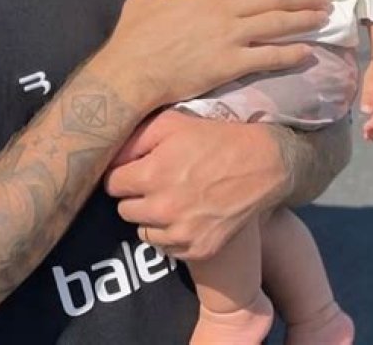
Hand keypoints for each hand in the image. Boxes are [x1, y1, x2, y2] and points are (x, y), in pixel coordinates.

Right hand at [94, 0, 328, 112]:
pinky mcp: (231, 64)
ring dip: (304, 20)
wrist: (132, 72)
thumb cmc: (135, 36)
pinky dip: (291, 54)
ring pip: (277, 24)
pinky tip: (307, 53)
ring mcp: (229, 36)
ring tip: (323, 18)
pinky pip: (269, 57)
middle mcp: (222, 8)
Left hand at [105, 110, 287, 260]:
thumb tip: (111, 156)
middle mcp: (163, 208)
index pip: (111, 184)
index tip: (133, 169)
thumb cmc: (212, 138)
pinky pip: (167, 247)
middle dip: (134, 195)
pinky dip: (170, 234)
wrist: (261, 164)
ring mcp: (182, 233)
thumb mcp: (171, 123)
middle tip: (152, 182)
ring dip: (150, 217)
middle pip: (124, 210)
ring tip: (169, 198)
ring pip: (143, 231)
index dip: (121, 174)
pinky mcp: (198, 250)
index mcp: (152, 175)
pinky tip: (185, 214)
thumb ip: (135, 139)